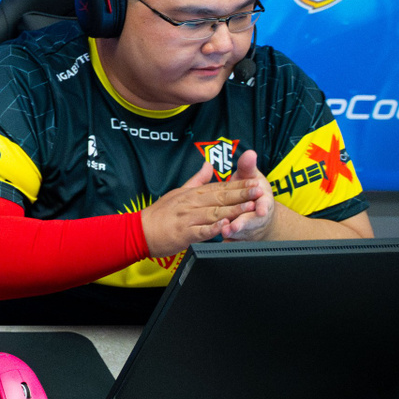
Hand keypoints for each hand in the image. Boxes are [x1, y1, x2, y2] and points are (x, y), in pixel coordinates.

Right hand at [139, 162, 257, 257]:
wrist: (139, 231)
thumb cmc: (159, 214)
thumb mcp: (177, 191)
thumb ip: (197, 180)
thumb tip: (208, 165)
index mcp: (192, 194)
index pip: (219, 186)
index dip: (238, 184)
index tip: (254, 180)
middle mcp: (191, 204)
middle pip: (220, 197)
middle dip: (242, 193)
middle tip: (259, 190)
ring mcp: (188, 218)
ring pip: (214, 212)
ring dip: (233, 209)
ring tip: (250, 206)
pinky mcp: (184, 234)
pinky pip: (201, 231)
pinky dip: (214, 228)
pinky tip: (226, 226)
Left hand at [217, 149, 276, 241]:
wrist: (260, 213)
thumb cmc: (253, 193)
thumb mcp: (252, 178)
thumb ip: (248, 167)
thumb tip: (249, 153)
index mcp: (261, 201)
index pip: (263, 204)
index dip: (262, 207)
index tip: (259, 209)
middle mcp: (256, 216)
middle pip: (251, 221)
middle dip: (243, 223)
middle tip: (234, 225)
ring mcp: (248, 229)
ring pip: (242, 233)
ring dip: (234, 234)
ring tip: (226, 233)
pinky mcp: (241, 238)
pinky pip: (235, 242)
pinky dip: (230, 242)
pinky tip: (223, 242)